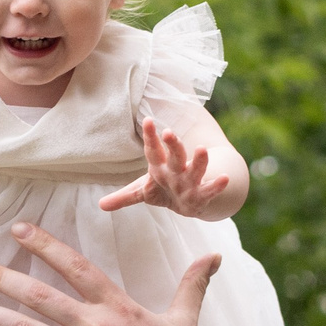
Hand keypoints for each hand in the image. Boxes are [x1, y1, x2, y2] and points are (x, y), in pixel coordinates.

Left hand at [98, 118, 232, 216]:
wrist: (193, 200)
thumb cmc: (167, 190)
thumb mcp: (144, 192)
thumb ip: (124, 197)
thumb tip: (100, 205)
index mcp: (160, 168)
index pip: (153, 150)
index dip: (150, 137)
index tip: (146, 120)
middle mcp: (176, 171)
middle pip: (175, 155)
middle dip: (173, 144)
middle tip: (169, 132)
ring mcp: (190, 182)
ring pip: (195, 169)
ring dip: (199, 160)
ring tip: (202, 149)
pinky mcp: (202, 195)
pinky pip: (210, 190)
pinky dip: (217, 185)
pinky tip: (225, 178)